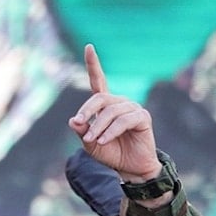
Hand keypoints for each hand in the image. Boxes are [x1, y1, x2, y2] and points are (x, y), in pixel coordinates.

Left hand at [68, 44, 161, 179]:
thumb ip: (82, 132)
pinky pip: (123, 120)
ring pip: (110, 112)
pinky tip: (103, 141)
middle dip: (87, 111)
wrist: (129, 169)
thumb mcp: (90, 144)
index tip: (88, 47)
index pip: (98, 81)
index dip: (93, 64)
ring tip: (94, 141)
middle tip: (80, 124)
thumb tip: (73, 120)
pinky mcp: (142, 117)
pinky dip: (111, 131)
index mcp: (106, 105)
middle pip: (100, 98)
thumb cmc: (111, 154)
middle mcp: (119, 103)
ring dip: (98, 127)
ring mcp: (132, 108)